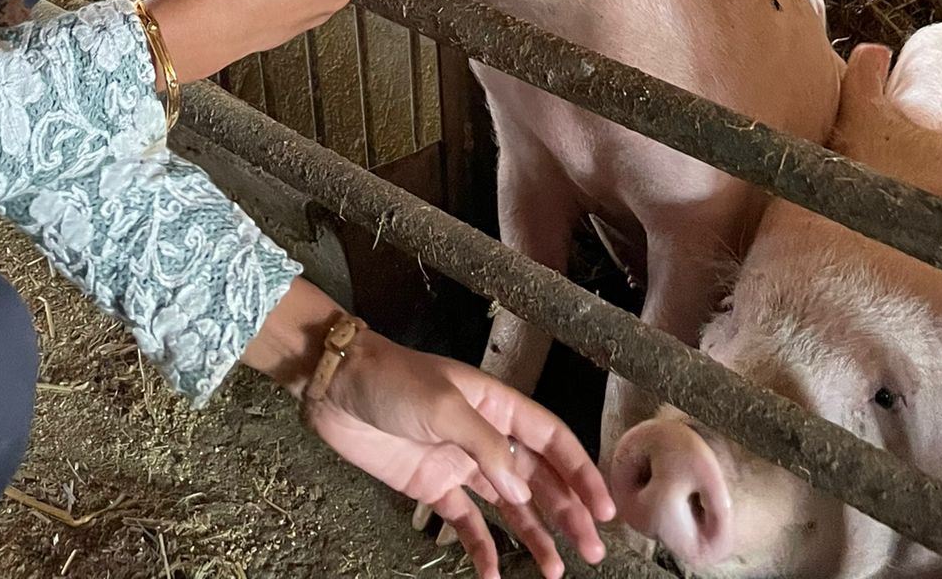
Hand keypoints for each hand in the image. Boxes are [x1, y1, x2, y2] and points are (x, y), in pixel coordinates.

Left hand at [313, 330, 614, 578]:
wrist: (335, 387)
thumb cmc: (393, 381)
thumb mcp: (443, 405)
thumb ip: (486, 448)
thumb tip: (524, 494)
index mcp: (496, 405)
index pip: (552, 439)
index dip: (581, 471)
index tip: (605, 509)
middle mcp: (485, 436)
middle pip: (538, 477)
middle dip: (568, 512)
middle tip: (591, 550)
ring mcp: (459, 463)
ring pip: (510, 505)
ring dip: (534, 535)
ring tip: (554, 571)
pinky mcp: (432, 487)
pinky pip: (466, 523)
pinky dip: (481, 549)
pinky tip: (492, 576)